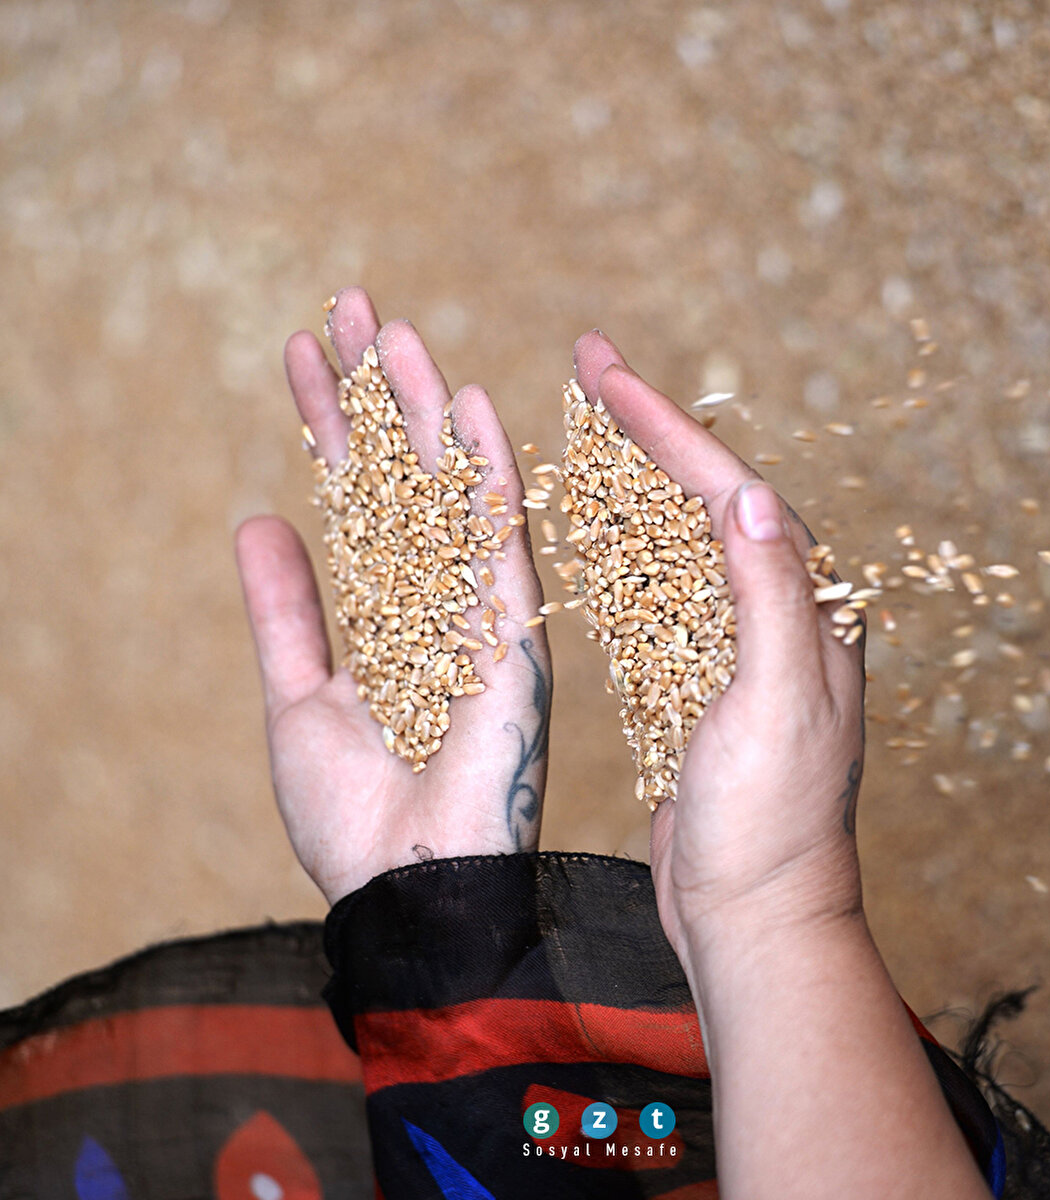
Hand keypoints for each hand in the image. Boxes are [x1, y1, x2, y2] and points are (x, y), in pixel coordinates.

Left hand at [235, 288, 550, 904]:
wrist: (406, 892)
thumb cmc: (351, 819)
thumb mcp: (296, 697)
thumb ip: (286, 610)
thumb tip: (259, 518)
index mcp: (387, 615)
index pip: (356, 496)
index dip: (329, 426)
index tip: (301, 353)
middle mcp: (436, 600)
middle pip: (404, 476)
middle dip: (373, 393)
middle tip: (348, 303)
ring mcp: (477, 613)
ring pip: (448, 491)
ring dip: (421, 410)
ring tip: (387, 327)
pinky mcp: (514, 635)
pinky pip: (502, 543)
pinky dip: (487, 474)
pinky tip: (469, 402)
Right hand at [573, 332, 864, 973]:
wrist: (754, 915)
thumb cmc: (771, 824)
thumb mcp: (775, 706)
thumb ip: (770, 598)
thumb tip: (753, 494)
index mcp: (809, 607)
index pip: (733, 491)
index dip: (665, 427)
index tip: (603, 372)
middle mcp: (781, 612)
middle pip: (709, 496)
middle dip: (648, 428)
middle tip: (590, 364)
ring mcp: (741, 643)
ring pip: (683, 536)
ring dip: (637, 475)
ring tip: (590, 422)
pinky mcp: (702, 677)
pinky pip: (663, 589)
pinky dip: (628, 544)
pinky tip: (600, 522)